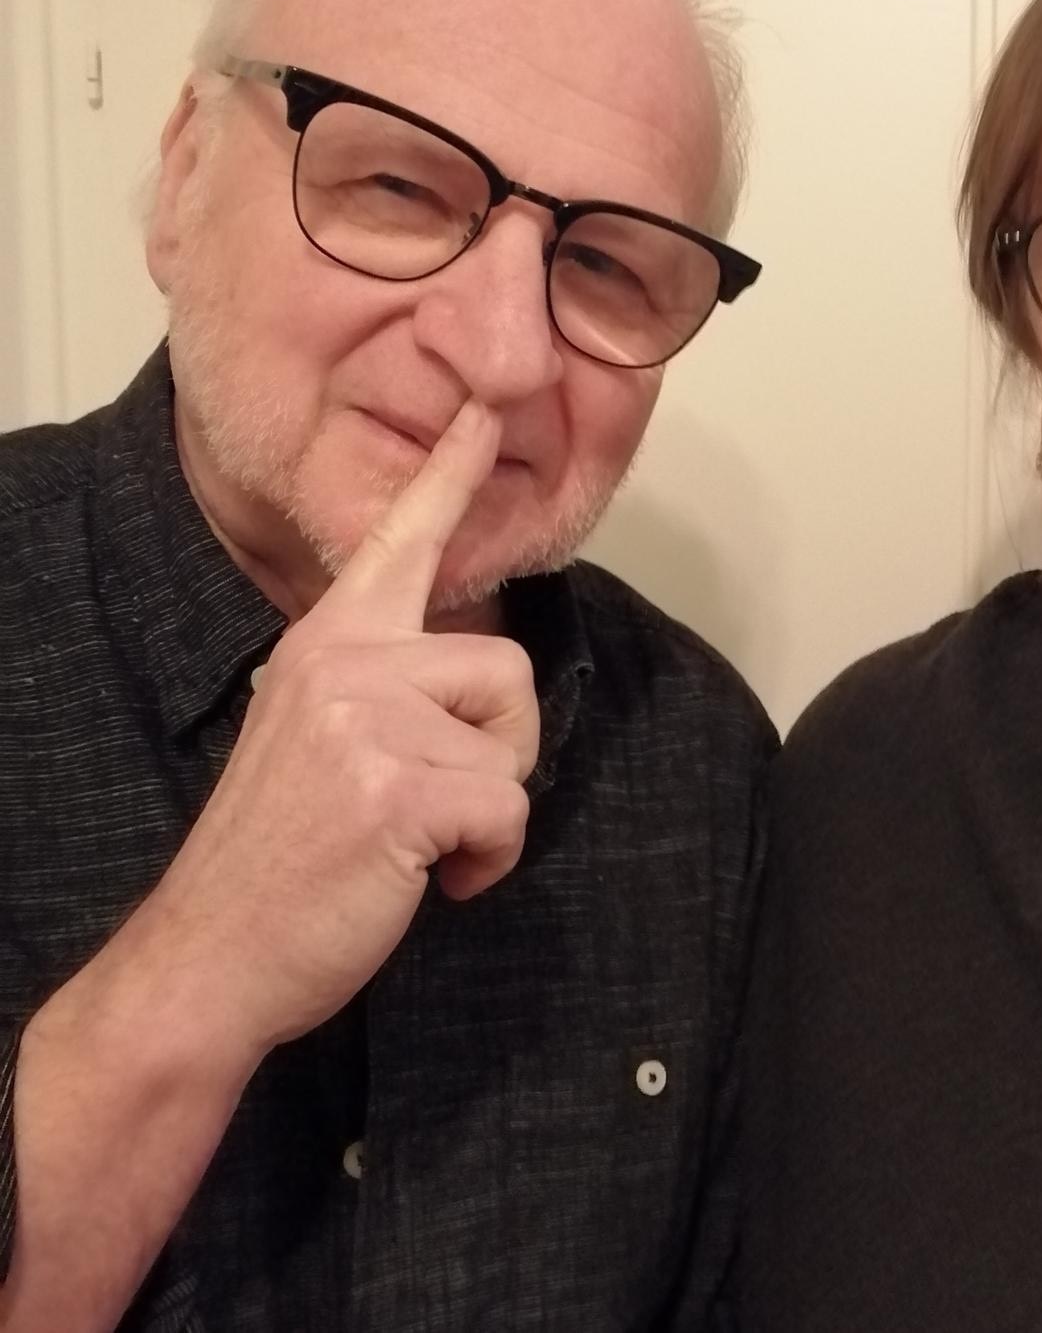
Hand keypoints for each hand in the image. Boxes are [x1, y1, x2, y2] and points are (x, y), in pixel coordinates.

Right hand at [133, 400, 539, 1055]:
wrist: (208, 957)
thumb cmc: (279, 859)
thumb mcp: (318, 742)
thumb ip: (382, 692)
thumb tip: (464, 695)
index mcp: (326, 642)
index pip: (400, 540)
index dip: (453, 472)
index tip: (492, 405)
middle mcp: (344, 659)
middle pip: (506, 666)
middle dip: (498, 747)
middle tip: (431, 806)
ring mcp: (367, 718)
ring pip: (512, 742)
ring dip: (486, 808)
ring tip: (415, 842)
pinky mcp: (397, 786)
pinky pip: (507, 809)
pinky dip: (487, 862)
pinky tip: (430, 882)